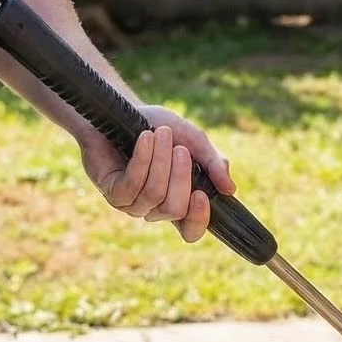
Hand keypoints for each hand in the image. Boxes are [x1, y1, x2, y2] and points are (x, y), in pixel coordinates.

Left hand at [81, 106, 233, 242]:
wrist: (121, 110)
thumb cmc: (158, 127)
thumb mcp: (193, 140)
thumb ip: (213, 164)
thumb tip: (230, 189)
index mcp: (177, 200)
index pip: (190, 231)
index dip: (199, 220)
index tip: (202, 194)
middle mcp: (154, 208)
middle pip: (175, 209)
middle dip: (180, 176)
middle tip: (179, 149)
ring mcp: (132, 203)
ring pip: (154, 195)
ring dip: (160, 160)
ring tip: (161, 133)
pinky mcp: (112, 193)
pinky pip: (132, 185)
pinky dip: (143, 158)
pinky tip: (145, 138)